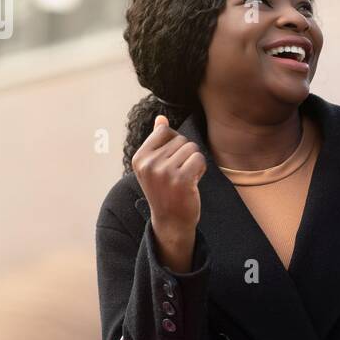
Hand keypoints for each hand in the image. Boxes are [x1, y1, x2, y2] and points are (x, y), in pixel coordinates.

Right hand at [131, 115, 206, 272]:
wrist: (171, 222)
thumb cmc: (164, 191)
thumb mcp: (154, 166)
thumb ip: (156, 141)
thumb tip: (161, 118)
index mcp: (139, 158)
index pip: (164, 131)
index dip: (174, 144)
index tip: (170, 163)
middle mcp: (149, 164)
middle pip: (180, 139)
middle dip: (185, 155)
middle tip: (178, 175)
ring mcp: (164, 172)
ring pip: (191, 148)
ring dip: (193, 162)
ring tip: (185, 178)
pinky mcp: (181, 179)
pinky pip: (199, 159)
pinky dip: (201, 169)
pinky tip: (192, 182)